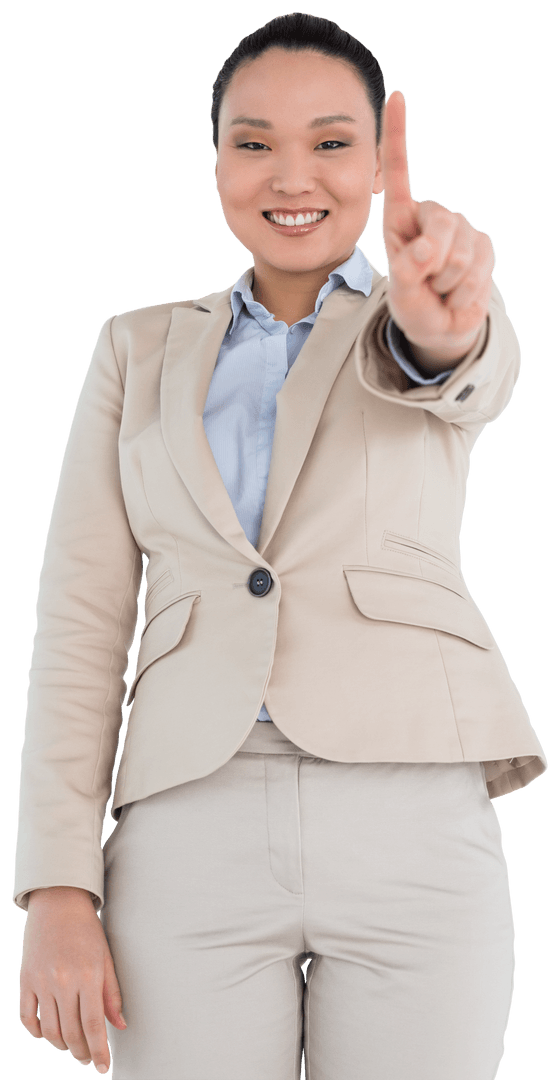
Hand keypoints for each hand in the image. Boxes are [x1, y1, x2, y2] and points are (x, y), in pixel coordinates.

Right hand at [19, 886, 126, 1073]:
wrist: (58, 902)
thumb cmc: (87, 930)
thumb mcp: (106, 957)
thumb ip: (111, 993)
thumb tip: (119, 1026)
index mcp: (88, 975)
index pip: (94, 1025)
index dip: (99, 1051)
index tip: (102, 1067)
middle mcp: (63, 981)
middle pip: (71, 1033)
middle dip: (81, 1051)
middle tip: (88, 1057)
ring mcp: (41, 982)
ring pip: (49, 1031)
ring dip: (61, 1045)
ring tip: (71, 1047)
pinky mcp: (25, 980)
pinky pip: (27, 1018)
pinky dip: (37, 1032)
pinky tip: (48, 1034)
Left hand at [380, 89, 495, 365]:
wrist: (441, 325)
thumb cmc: (413, 304)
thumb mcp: (401, 294)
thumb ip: (407, 274)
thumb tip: (426, 253)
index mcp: (401, 218)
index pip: (399, 171)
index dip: (397, 134)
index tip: (396, 95)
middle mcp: (432, 216)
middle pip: (441, 226)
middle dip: (433, 263)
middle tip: (426, 282)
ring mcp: (461, 229)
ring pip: (461, 252)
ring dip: (448, 282)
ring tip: (440, 288)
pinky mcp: (484, 244)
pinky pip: (479, 266)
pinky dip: (466, 290)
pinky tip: (458, 291)